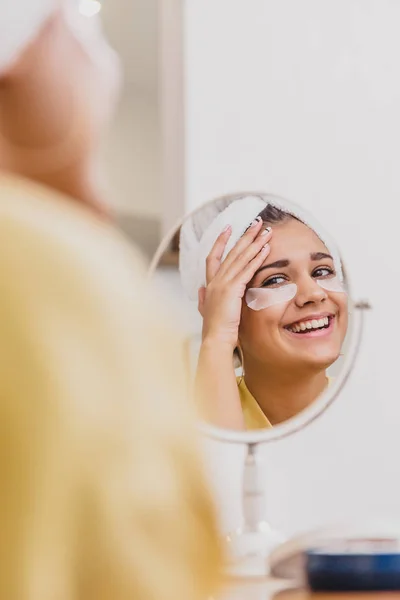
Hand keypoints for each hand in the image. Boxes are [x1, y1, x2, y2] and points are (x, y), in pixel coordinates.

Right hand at [198, 217, 271, 348]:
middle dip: (246, 235)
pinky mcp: (233, 289)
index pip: (213, 257)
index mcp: (210, 284)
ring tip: (267, 231)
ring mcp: (223, 283)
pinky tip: (266, 249)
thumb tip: (201, 290)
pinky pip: (247, 269)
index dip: (220, 241)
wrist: (215, 338)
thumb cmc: (214, 329)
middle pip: (232, 251)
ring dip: (255, 242)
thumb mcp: (207, 310)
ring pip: (242, 257)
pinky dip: (257, 258)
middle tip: (257, 222)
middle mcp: (216, 280)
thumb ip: (204, 299)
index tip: (229, 228)